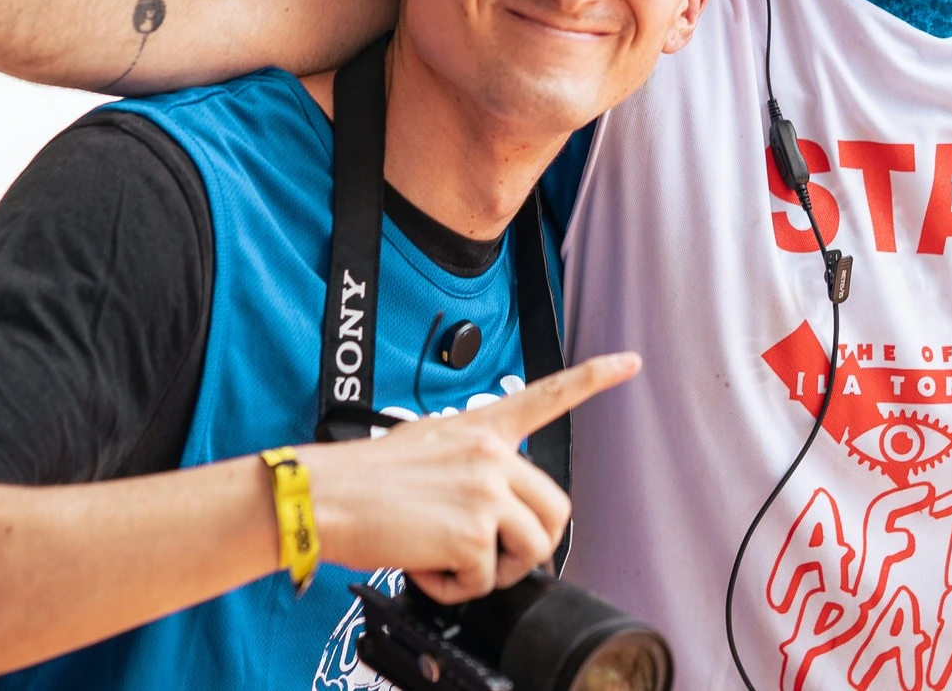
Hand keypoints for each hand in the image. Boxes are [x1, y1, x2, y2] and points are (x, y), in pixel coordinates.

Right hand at [299, 352, 639, 601]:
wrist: (321, 496)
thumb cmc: (363, 477)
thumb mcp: (426, 442)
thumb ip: (468, 459)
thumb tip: (485, 499)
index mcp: (481, 427)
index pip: (549, 394)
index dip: (596, 377)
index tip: (630, 362)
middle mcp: (492, 453)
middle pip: (555, 511)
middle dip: (528, 545)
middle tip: (487, 555)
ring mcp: (485, 491)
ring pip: (532, 549)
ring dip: (496, 570)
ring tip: (451, 561)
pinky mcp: (471, 533)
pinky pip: (486, 581)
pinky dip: (455, 588)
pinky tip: (424, 566)